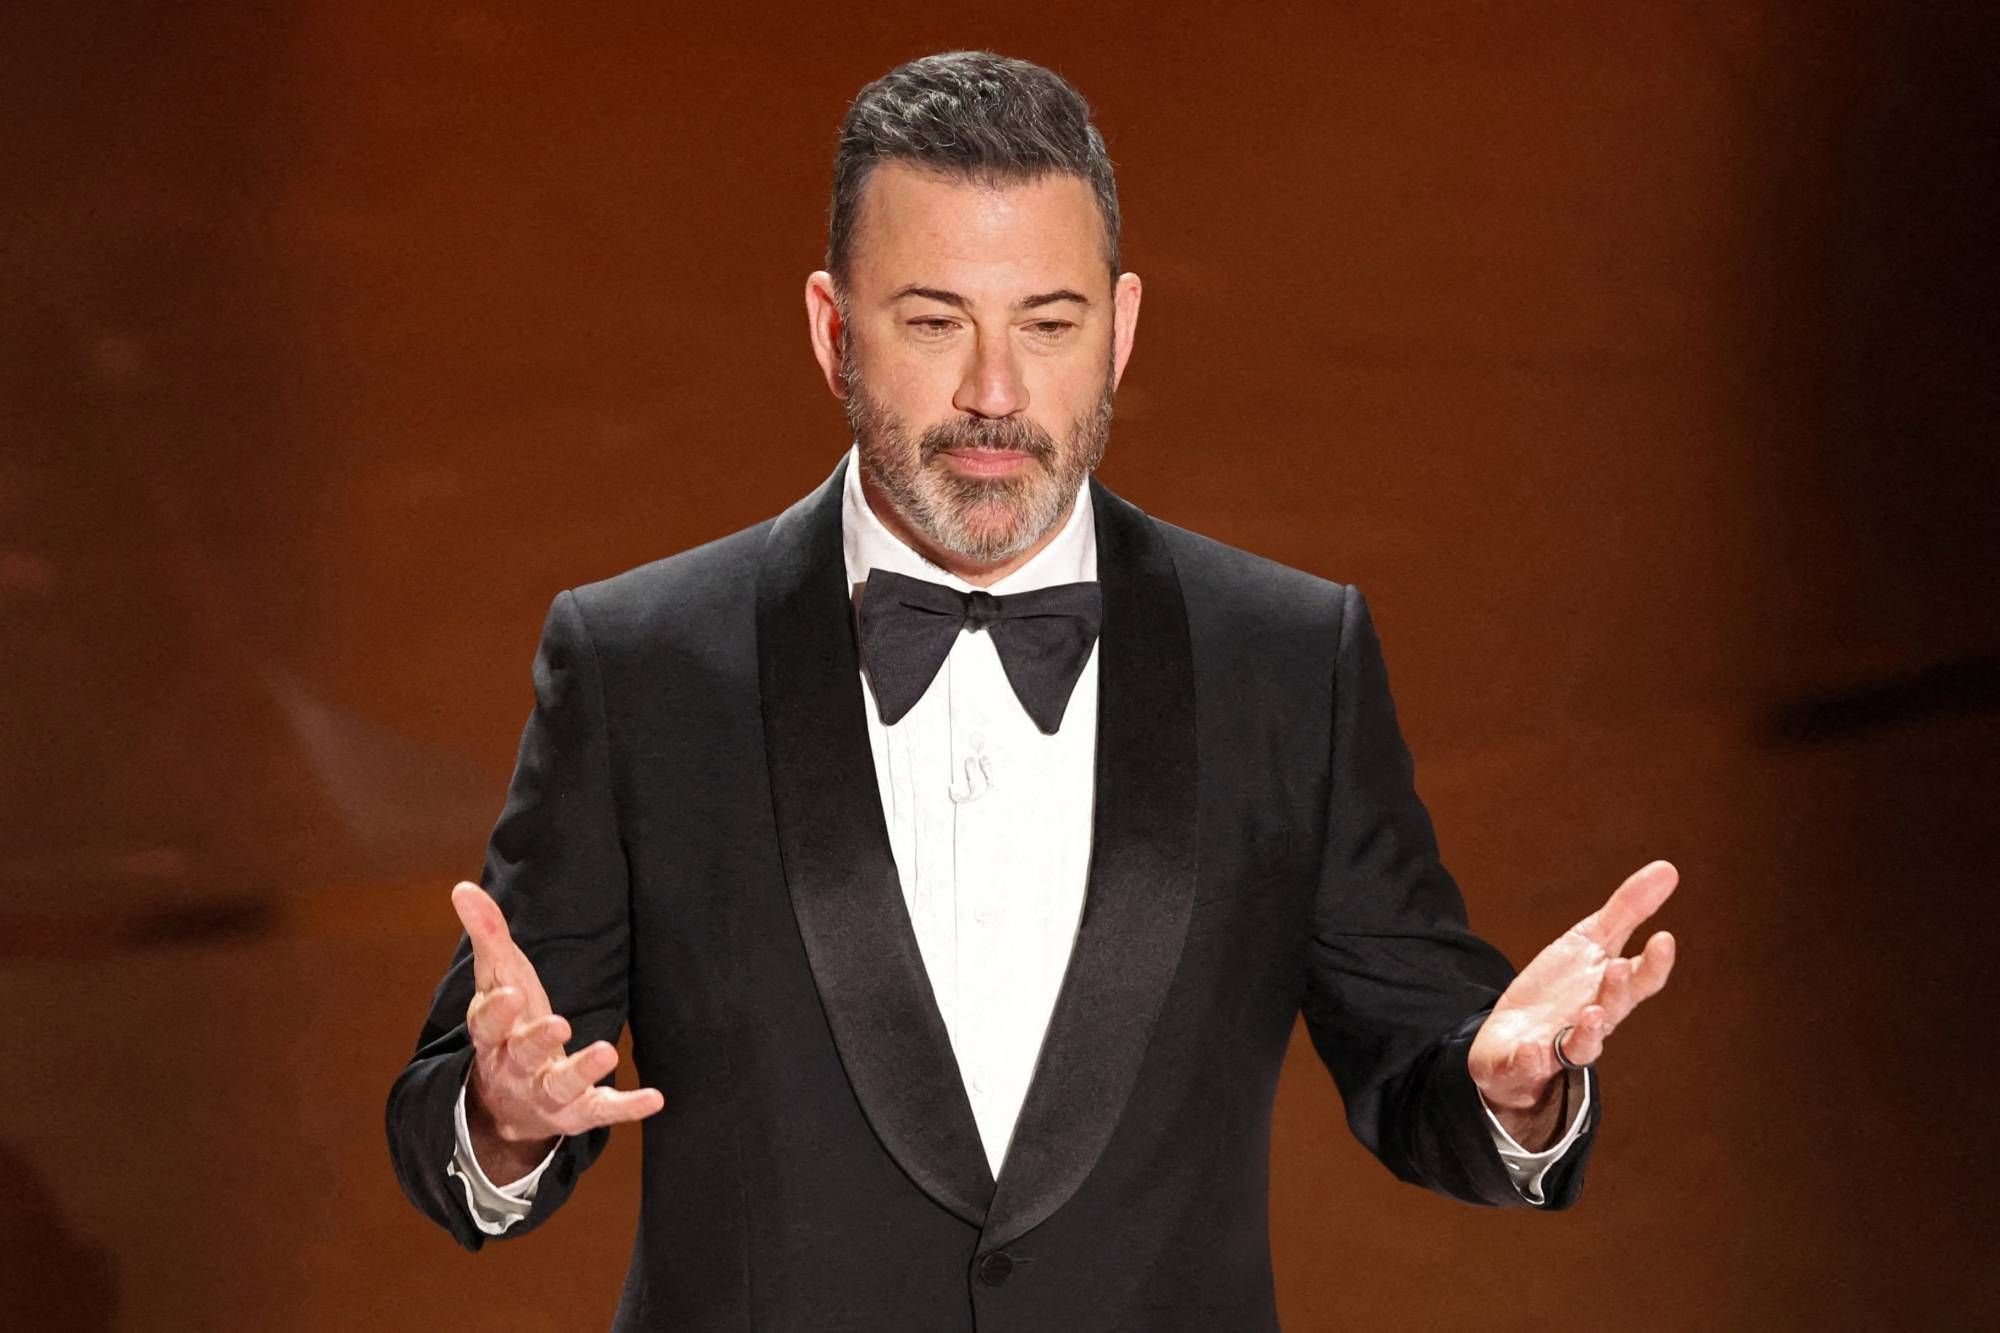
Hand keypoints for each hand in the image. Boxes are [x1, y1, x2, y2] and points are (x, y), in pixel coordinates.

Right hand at [451, 881, 663, 1181]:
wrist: (508, 1105)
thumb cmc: (509, 1026)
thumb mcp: (498, 981)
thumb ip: (488, 936)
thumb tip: (462, 888)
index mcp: (493, 1035)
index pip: (485, 1024)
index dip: (497, 1011)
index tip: (511, 993)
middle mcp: (514, 1067)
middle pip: (522, 1054)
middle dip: (536, 1040)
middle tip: (559, 1024)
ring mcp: (545, 1094)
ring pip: (560, 1086)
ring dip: (582, 1070)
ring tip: (607, 1052)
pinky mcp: (576, 1112)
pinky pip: (601, 1111)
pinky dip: (626, 1107)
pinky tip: (654, 1099)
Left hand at [1469, 860, 1679, 1147]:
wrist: (1513, 1039)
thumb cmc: (1562, 990)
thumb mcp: (1589, 943)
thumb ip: (1627, 910)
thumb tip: (1668, 868)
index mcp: (1609, 991)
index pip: (1641, 979)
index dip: (1655, 963)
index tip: (1664, 938)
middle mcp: (1591, 1022)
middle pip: (1613, 1010)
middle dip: (1618, 992)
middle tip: (1619, 968)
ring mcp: (1559, 1045)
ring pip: (1581, 1046)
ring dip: (1586, 1032)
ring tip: (1590, 1012)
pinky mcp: (1524, 1062)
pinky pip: (1529, 1064)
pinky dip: (1531, 1059)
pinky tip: (1531, 1049)